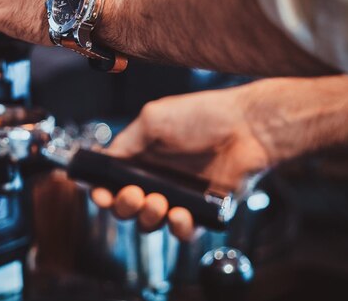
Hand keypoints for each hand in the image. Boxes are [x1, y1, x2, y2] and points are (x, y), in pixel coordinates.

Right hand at [92, 75, 347, 239]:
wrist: (247, 127)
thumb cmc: (202, 116)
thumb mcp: (152, 118)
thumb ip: (125, 141)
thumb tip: (104, 160)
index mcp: (143, 158)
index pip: (113, 182)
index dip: (102, 192)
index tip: (100, 195)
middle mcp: (158, 179)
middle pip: (127, 207)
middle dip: (123, 206)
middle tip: (134, 195)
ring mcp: (180, 196)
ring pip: (151, 223)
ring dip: (148, 217)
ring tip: (158, 201)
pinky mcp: (203, 211)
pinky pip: (183, 231)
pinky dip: (178, 228)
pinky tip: (180, 214)